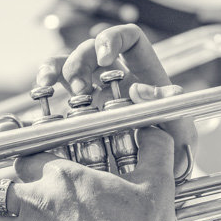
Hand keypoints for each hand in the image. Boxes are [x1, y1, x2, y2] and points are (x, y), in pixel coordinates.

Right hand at [35, 25, 197, 177]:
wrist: (153, 182)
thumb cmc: (173, 153)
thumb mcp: (180, 133)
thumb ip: (167, 110)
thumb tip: (138, 90)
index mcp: (144, 73)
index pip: (130, 39)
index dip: (114, 39)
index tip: (105, 59)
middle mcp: (116, 77)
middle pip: (92, 48)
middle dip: (80, 60)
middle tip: (78, 88)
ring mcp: (94, 91)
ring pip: (68, 63)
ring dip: (56, 67)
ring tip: (48, 86)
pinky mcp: (76, 109)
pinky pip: (56, 88)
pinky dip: (44, 82)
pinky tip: (40, 88)